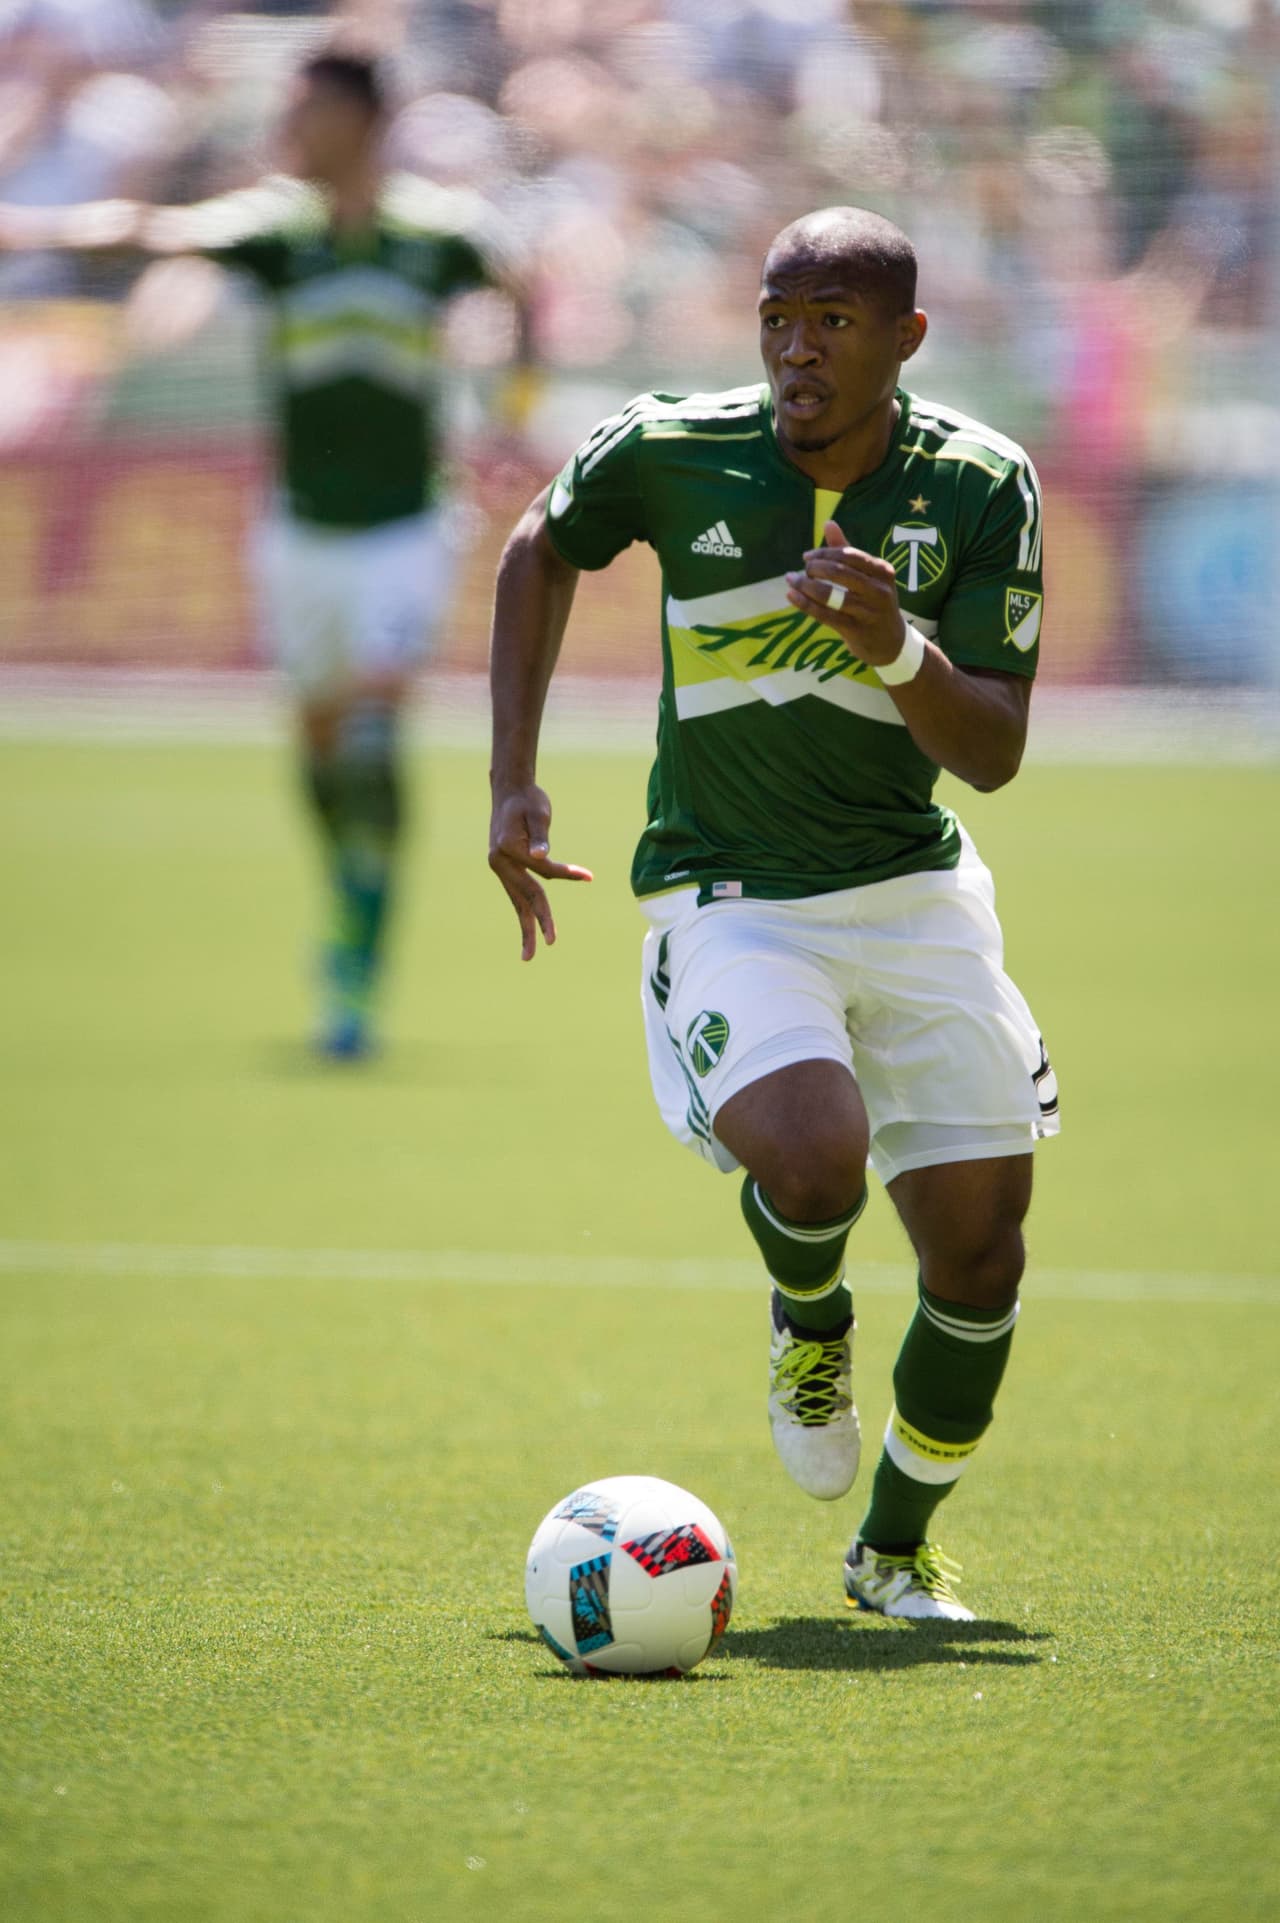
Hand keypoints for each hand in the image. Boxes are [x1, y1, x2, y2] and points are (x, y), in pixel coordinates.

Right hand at [488, 782, 592, 961]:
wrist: (509, 790)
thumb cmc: (528, 799)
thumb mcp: (538, 812)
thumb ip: (540, 834)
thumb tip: (541, 855)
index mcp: (508, 847)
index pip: (542, 869)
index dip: (566, 874)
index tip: (588, 876)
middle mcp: (499, 861)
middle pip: (524, 895)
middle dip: (538, 920)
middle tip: (551, 942)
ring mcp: (499, 866)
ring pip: (516, 901)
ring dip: (525, 927)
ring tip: (529, 954)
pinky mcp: (503, 868)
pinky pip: (516, 894)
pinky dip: (524, 910)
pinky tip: (529, 927)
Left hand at [785, 518, 906, 668]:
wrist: (890, 642)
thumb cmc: (874, 602)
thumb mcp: (868, 576)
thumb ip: (847, 550)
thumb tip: (828, 523)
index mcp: (883, 571)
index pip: (849, 555)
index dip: (824, 553)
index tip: (807, 556)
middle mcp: (878, 590)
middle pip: (838, 572)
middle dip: (814, 569)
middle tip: (801, 571)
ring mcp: (867, 612)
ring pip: (829, 595)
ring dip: (805, 586)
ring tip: (792, 581)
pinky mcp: (855, 631)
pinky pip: (824, 615)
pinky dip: (805, 604)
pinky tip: (791, 596)